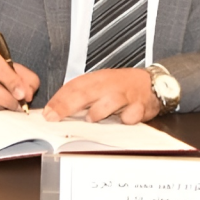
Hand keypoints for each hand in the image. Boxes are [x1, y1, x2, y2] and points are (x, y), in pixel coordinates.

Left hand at [43, 68, 158, 124]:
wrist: (152, 84)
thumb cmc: (121, 86)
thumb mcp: (98, 86)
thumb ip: (79, 97)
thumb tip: (56, 111)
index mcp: (96, 79)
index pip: (73, 87)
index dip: (58, 100)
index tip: (47, 113)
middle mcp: (108, 85)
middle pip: (85, 93)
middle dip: (67, 106)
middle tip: (55, 117)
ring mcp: (124, 95)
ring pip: (108, 102)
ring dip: (97, 112)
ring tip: (91, 119)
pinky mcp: (139, 106)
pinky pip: (130, 115)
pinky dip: (125, 119)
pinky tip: (123, 119)